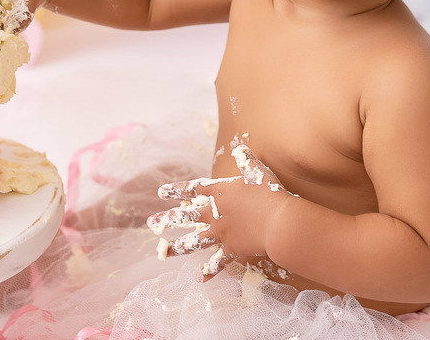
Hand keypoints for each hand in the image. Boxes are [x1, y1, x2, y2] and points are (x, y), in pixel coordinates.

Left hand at [148, 143, 291, 274]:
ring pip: (194, 242)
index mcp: (220, 193)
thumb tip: (240, 148)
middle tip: (150, 223)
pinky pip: (218, 263)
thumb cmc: (270, 194)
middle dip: (166, 220)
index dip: (176, 191)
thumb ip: (247, 161)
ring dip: (177, 247)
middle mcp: (215, 214)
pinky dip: (209, 272)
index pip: (193, 190)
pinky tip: (199, 279)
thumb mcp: (258, 172)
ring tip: (162, 252)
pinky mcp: (232, 250)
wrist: (279, 222)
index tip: (160, 193)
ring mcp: (221, 233)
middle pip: (185, 216)